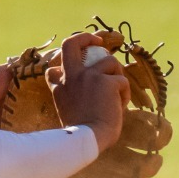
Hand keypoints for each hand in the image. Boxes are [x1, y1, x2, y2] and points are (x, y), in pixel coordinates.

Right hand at [48, 30, 129, 151]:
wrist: (89, 140)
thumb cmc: (81, 134)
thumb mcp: (67, 112)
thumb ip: (70, 98)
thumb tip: (83, 94)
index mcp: (60, 87)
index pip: (54, 68)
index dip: (65, 63)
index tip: (79, 68)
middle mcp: (71, 77)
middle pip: (71, 43)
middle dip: (85, 37)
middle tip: (98, 41)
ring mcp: (88, 76)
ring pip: (110, 61)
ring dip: (117, 75)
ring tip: (118, 95)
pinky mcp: (106, 81)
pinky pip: (122, 80)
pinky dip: (124, 93)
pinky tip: (120, 107)